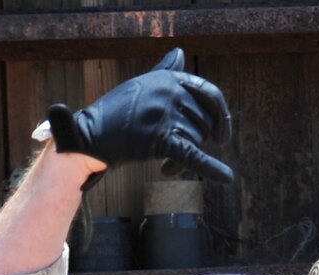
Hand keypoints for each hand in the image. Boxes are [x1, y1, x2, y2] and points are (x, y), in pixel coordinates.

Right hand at [46, 49, 234, 183]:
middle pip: (205, 122)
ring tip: (165, 164)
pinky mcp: (160, 139)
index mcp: (169, 79)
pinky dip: (212, 168)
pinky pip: (193, 156)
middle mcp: (170, 92)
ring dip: (184, 158)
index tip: (222, 134)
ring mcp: (166, 115)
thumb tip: (180, 53)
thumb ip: (164, 72)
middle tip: (175, 153)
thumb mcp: (142, 84)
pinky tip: (227, 177)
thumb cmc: (117, 111)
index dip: (221, 114)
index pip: (210, 94)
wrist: (91, 135)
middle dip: (195, 140)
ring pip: (197, 140)